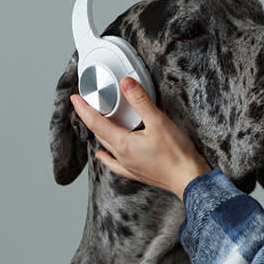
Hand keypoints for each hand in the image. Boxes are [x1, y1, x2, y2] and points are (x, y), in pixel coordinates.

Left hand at [70, 78, 211, 197]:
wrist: (189, 180)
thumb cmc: (177, 155)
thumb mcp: (159, 121)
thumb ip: (141, 101)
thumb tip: (126, 84)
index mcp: (123, 144)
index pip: (95, 123)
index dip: (83, 109)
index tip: (74, 99)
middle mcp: (122, 156)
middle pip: (99, 134)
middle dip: (90, 118)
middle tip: (86, 105)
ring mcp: (129, 166)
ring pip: (107, 147)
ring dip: (100, 133)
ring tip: (97, 122)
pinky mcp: (138, 172)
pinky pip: (116, 164)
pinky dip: (107, 158)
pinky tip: (104, 156)